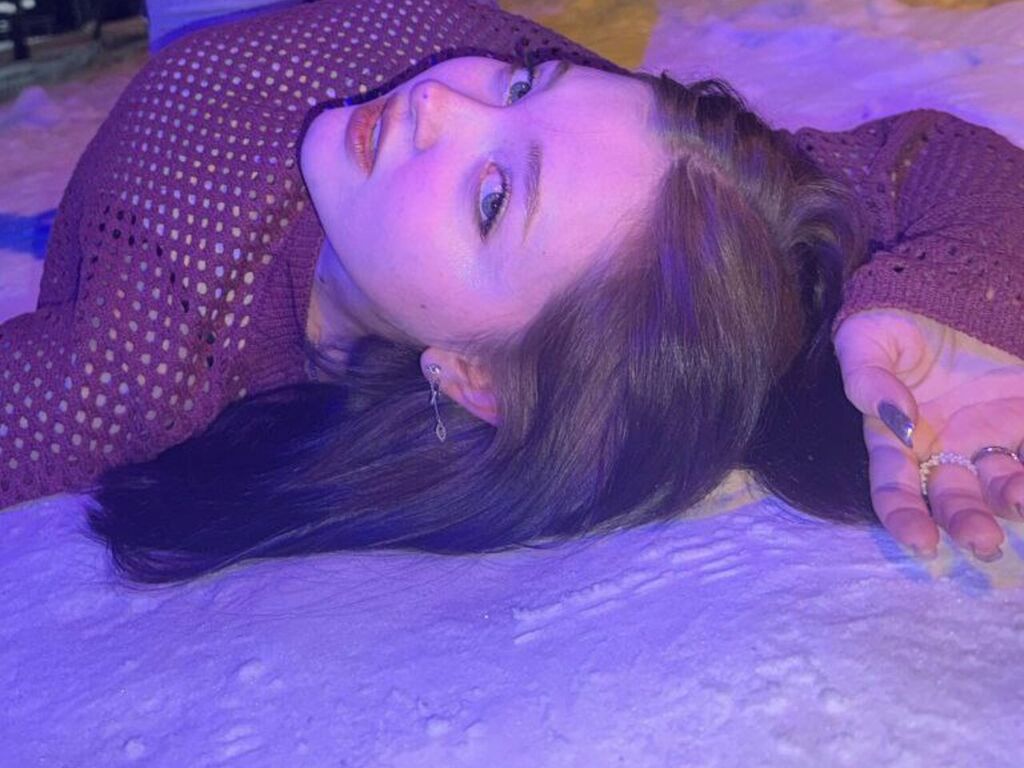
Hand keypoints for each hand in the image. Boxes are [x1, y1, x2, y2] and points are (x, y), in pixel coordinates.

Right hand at [834, 309, 1023, 560]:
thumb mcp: (865, 338)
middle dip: (965, 523)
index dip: (905, 517)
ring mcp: (989, 433)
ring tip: (1020, 500)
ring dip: (1010, 500)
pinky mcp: (1023, 417)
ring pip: (1000, 483)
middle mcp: (944, 445)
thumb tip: (897, 422)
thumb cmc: (898, 311)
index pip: (895, 487)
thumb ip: (868, 380)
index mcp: (896, 436)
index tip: (922, 541)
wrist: (953, 278)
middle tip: (983, 542)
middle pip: (952, 498)